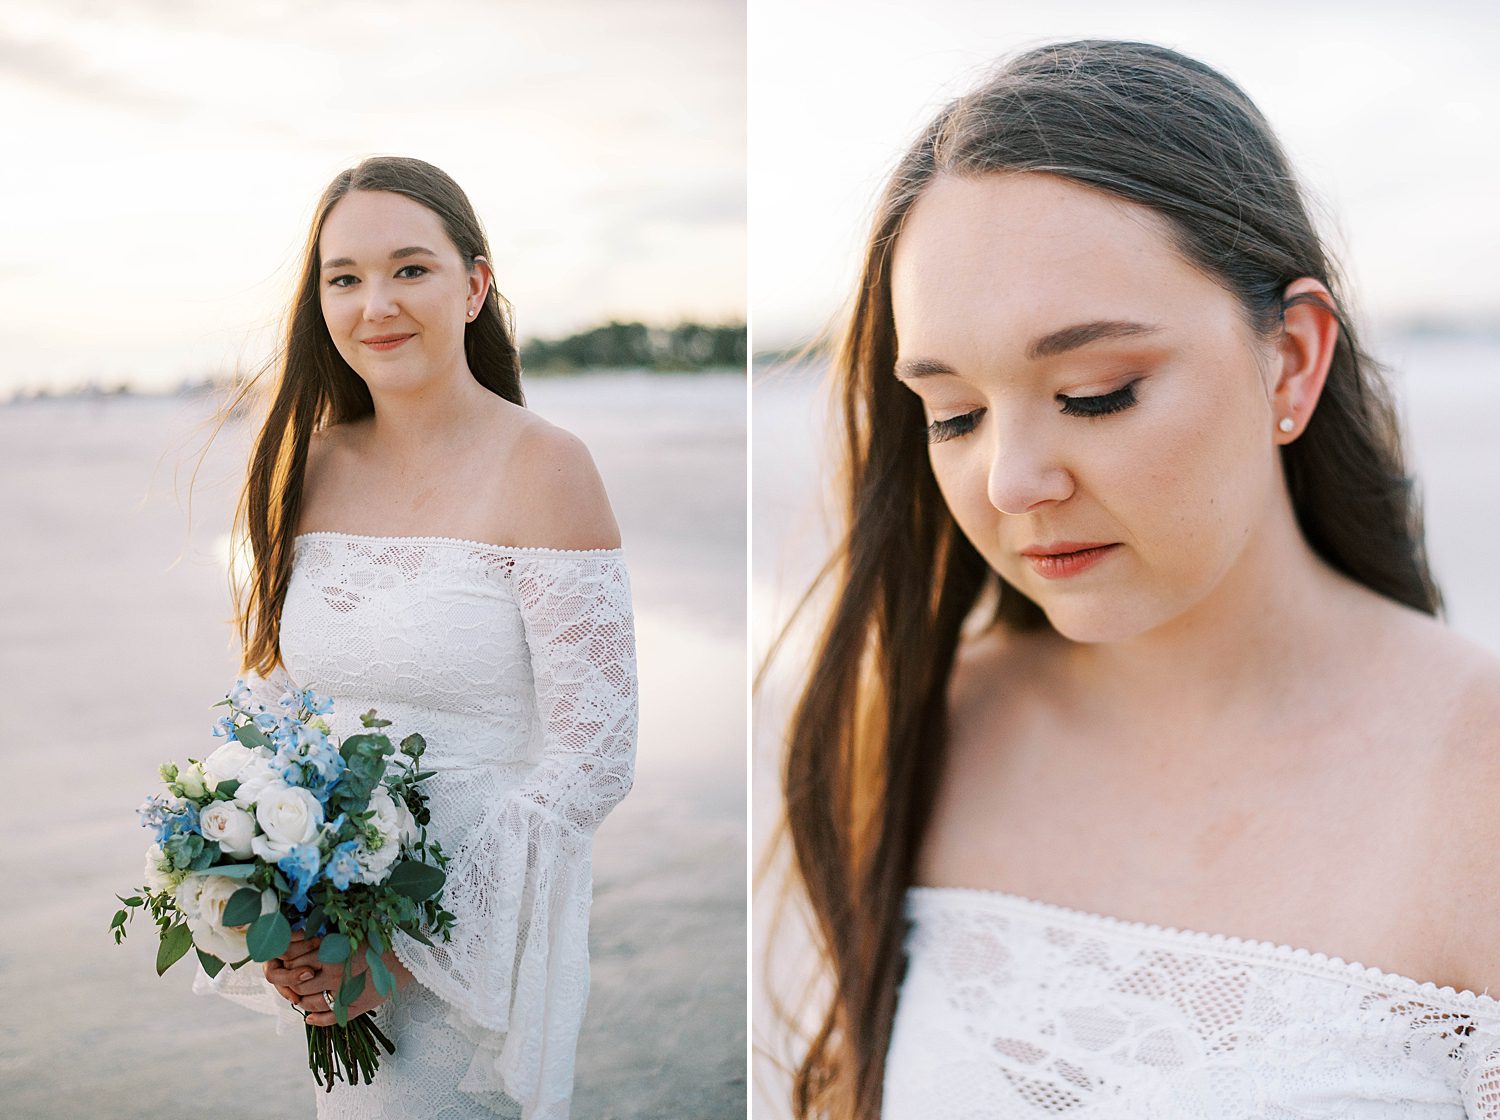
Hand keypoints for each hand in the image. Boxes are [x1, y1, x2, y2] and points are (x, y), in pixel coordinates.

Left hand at [263, 929, 412, 1026]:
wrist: (407, 956)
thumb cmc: (379, 941)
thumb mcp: (349, 936)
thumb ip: (325, 943)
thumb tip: (301, 946)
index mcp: (331, 953)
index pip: (293, 962)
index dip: (286, 964)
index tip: (287, 963)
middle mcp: (334, 974)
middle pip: (297, 983)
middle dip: (291, 983)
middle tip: (292, 981)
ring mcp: (344, 993)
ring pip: (309, 1002)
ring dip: (302, 1000)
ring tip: (302, 996)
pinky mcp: (355, 1007)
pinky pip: (329, 1018)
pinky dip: (316, 1019)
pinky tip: (310, 1018)